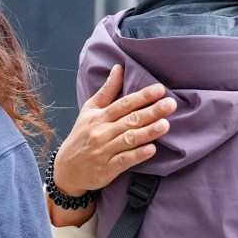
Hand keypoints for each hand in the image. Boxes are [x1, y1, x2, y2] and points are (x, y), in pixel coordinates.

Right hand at [49, 65, 175, 226]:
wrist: (66, 170)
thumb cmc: (82, 136)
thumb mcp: (90, 111)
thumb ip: (107, 91)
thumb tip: (118, 67)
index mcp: (99, 117)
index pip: (124, 104)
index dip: (142, 96)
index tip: (160, 89)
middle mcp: (102, 132)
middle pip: (130, 120)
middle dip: (151, 111)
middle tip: (171, 104)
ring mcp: (104, 151)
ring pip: (129, 139)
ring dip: (148, 132)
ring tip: (165, 125)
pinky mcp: (107, 169)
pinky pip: (124, 161)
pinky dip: (138, 155)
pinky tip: (152, 149)